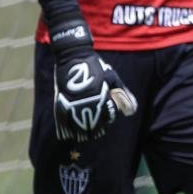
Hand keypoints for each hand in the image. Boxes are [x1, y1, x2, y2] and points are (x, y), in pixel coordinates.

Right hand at [49, 20, 136, 142]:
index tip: (103, 126)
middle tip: (92, 135)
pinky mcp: (61, 101)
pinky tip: (67, 135)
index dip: (105, 123)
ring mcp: (73, 102)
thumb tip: (131, 111)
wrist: (74, 56)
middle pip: (91, 123)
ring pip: (77, 124)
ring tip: (82, 136)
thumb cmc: (95, 67)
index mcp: (101, 97)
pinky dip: (65, 129)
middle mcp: (87, 101)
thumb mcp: (112, 78)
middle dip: (92, 131)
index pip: (106, 117)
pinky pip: (62, 120)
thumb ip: (122, 94)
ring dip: (80, 132)